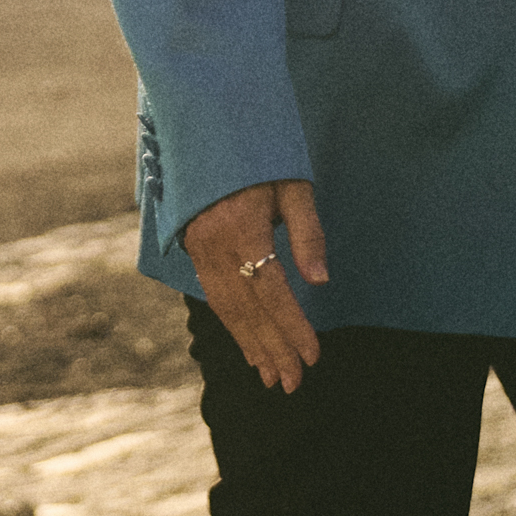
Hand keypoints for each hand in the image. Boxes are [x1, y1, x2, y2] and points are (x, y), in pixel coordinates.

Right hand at [179, 178, 327, 392]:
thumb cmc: (260, 158)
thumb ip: (307, 233)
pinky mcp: (195, 251)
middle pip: (248, 309)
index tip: (312, 354)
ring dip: (252, 347)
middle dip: (273, 349)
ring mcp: (200, 250)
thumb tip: (321, 281)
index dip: (292, 326)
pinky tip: (250, 349)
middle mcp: (215, 244)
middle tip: (294, 382)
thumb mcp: (293, 185)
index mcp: (242, 227)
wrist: (208, 133)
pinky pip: (216, 298)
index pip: (272, 290)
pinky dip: (235, 328)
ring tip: (273, 377)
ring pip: (228, 310)